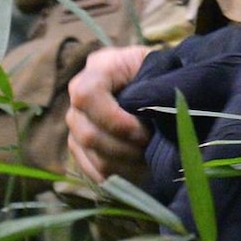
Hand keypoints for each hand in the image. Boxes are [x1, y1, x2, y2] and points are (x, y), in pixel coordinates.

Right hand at [67, 44, 152, 184]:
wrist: (158, 83)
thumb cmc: (163, 73)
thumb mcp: (162, 70)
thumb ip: (154, 86)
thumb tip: (151, 112)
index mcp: (100, 66)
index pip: (87, 95)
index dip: (114, 120)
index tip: (144, 133)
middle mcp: (79, 91)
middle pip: (87, 132)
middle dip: (123, 149)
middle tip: (150, 150)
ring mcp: (77, 119)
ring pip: (89, 154)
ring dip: (122, 164)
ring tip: (147, 160)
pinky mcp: (79, 143)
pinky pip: (89, 168)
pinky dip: (114, 174)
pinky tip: (137, 170)